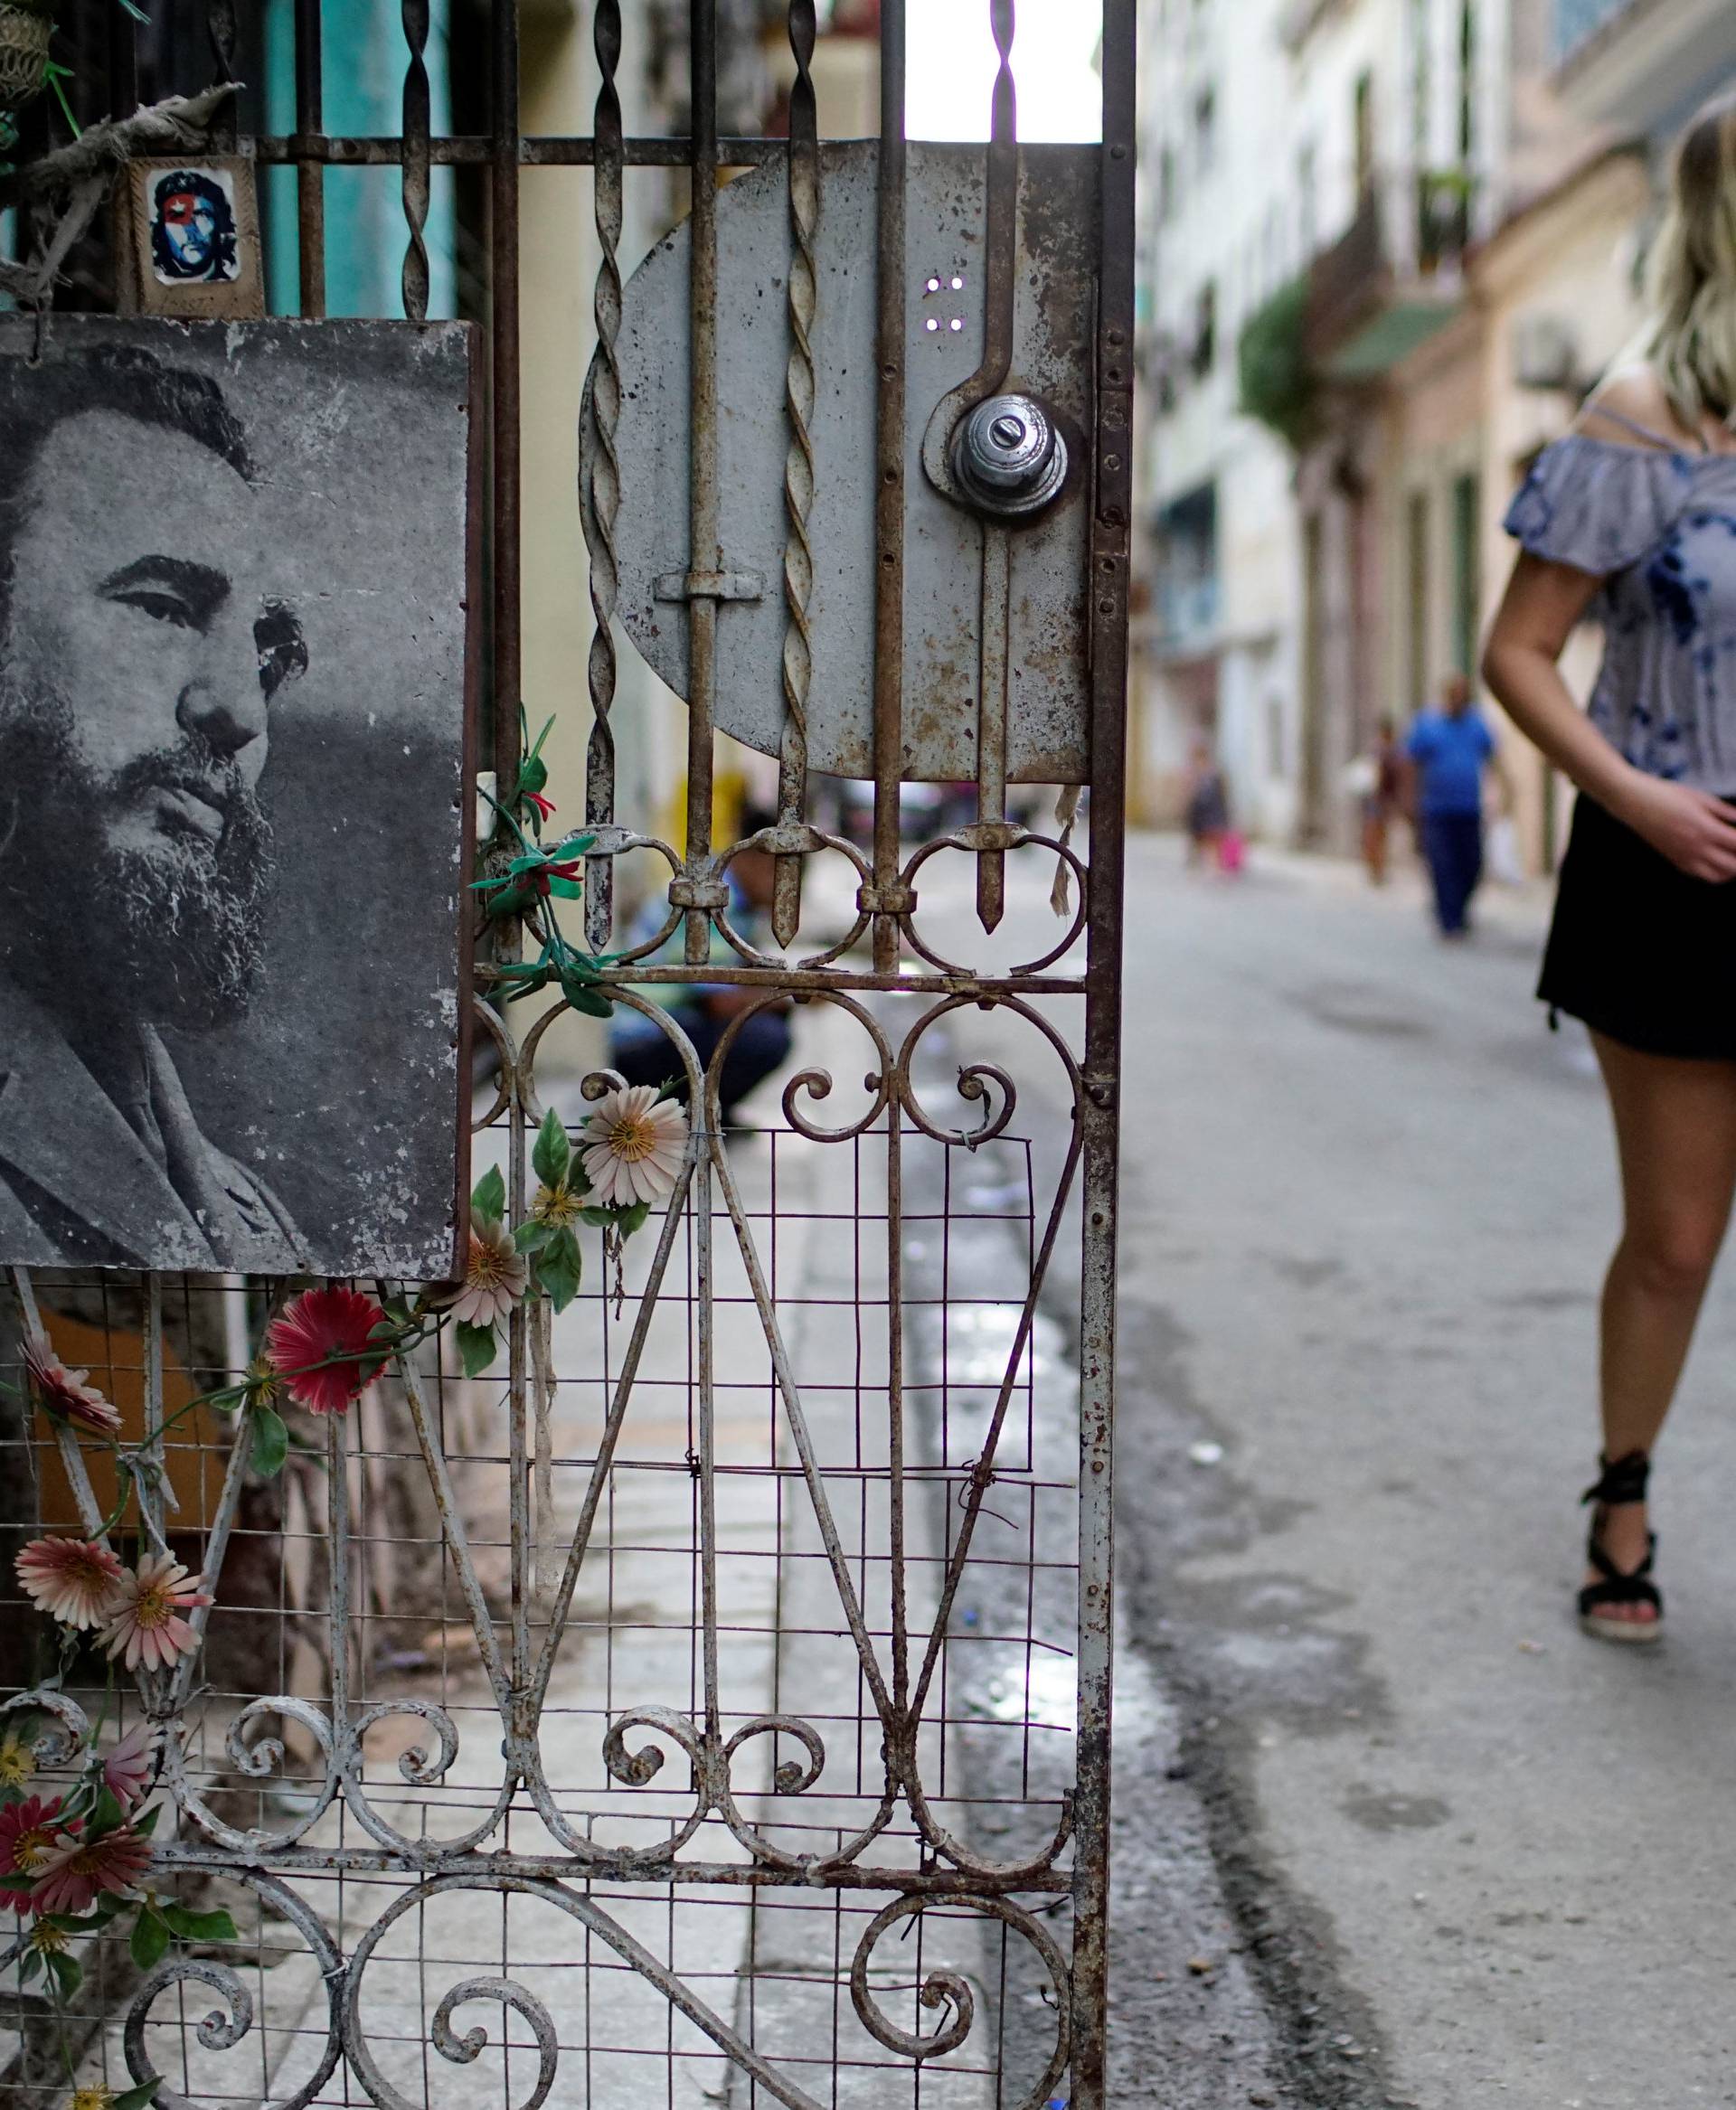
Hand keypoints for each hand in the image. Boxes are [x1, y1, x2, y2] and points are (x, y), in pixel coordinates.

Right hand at [1614, 773, 1735, 881]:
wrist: (1634, 803)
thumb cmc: (1665, 795)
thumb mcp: (1702, 798)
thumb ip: (1726, 812)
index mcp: (1706, 829)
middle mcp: (1696, 848)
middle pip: (1733, 866)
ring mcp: (1685, 857)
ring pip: (1718, 877)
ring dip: (1731, 870)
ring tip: (1733, 857)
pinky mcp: (1675, 861)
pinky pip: (1700, 875)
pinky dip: (1715, 873)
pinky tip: (1718, 862)